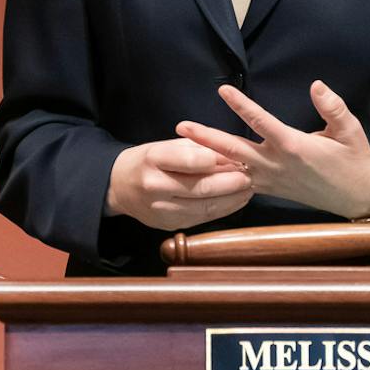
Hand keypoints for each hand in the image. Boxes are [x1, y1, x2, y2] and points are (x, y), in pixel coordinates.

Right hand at [105, 138, 254, 231]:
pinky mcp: (168, 224)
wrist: (119, 186)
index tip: (235, 157)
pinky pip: (201, 219)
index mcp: (153, 158)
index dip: (216, 159)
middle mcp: (154, 186)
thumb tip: (230, 155)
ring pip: (204, 207)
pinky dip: (223, 210)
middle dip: (230, 183)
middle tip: (250, 176)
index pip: (190, 160)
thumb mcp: (166, 145)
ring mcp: (160, 209)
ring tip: (248, 189)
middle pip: (201, 188)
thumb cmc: (148, 160)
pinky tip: (236, 201)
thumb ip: (197, 148)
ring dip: (231, 199)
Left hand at [177, 81, 369, 219]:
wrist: (357, 199)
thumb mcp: (351, 132)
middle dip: (206, 138)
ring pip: (232, 168)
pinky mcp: (270, 189)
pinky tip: (205, 170)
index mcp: (293, 146)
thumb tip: (317, 85)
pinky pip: (239, 181)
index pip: (260, 121)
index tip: (222, 90)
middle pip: (233, 149)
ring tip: (182, 148)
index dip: (240, 104)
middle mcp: (276, 164)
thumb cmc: (354, 162)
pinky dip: (221, 175)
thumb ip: (333, 108)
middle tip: (181, 127)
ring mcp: (270, 179)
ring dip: (207, 158)